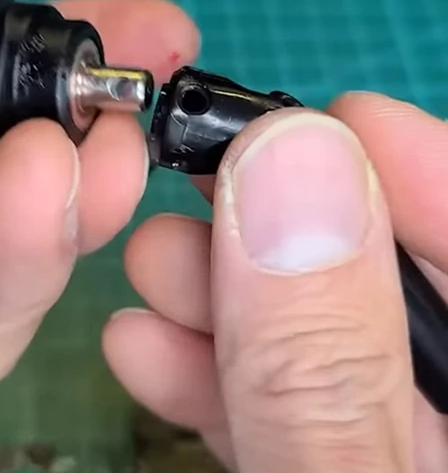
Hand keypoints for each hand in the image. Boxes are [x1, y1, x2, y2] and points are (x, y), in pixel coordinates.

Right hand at [104, 93, 447, 471]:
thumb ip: (320, 360)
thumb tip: (292, 156)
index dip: (427, 176)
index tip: (330, 123)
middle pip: (401, 297)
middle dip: (289, 226)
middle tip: (203, 182)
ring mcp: (389, 460)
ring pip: (327, 354)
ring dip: (226, 293)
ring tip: (148, 264)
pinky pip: (283, 419)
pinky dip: (212, 375)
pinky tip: (143, 347)